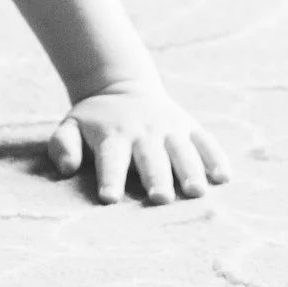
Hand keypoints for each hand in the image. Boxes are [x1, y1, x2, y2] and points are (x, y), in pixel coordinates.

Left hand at [50, 81, 231, 204]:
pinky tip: (223, 177)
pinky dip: (216, 158)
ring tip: (196, 192)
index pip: (110, 159)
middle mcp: (143, 131)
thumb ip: (64, 145)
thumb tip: (66, 168)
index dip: (109, 178)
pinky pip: (206, 142)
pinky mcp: (190, 126)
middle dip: (155, 178)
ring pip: (182, 151)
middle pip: (150, 158)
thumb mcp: (71, 126)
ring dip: (189, 171)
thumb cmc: (94, 121)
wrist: (120, 87)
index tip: (109, 198)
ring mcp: (169, 128)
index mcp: (112, 135)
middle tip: (160, 199)